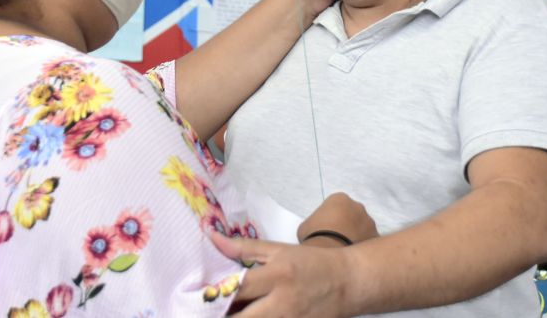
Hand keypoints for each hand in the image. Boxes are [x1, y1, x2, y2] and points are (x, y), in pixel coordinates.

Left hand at [212, 233, 350, 317]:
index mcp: (276, 276)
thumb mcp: (279, 250)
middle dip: (222, 317)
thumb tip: (212, 237)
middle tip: (208, 312)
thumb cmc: (311, 262)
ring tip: (227, 314)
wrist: (349, 282)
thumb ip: (244, 248)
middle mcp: (282, 303)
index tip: (197, 298)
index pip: (237, 289)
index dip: (214, 296)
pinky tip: (248, 317)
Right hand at [298, 192, 377, 245]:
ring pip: (363, 227)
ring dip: (356, 234)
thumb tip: (319, 231)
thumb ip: (316, 223)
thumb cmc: (314, 235)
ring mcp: (369, 221)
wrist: (330, 253)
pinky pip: (368, 240)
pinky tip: (352, 255)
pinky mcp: (375, 237)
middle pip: (352, 214)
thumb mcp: (306, 225)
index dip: (331, 217)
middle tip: (337, 237)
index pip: (337, 205)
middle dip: (347, 223)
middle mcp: (357, 206)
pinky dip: (362, 245)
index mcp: (340, 199)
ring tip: (345, 248)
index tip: (326, 228)